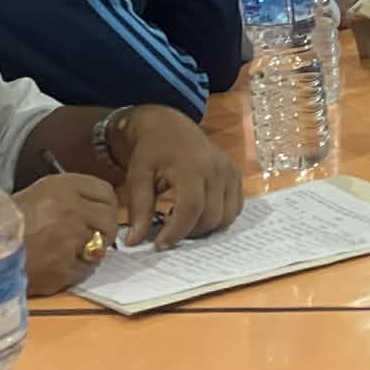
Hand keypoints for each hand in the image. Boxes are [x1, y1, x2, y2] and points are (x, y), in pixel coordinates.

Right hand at [15, 174, 120, 294]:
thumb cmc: (9, 225)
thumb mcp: (39, 196)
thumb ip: (72, 198)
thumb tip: (101, 210)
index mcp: (61, 186)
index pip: (105, 192)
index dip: (106, 206)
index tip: (100, 216)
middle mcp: (69, 208)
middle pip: (109, 219)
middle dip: (103, 232)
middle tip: (89, 240)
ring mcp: (68, 238)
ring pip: (100, 246)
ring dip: (89, 252)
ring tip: (65, 253)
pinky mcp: (64, 265)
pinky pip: (86, 269)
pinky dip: (76, 271)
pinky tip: (56, 267)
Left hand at [112, 105, 244, 248]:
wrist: (169, 124)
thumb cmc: (150, 150)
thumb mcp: (137, 177)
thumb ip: (139, 209)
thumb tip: (134, 242)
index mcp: (191, 167)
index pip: (191, 209)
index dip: (177, 232)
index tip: (159, 245)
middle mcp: (216, 169)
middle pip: (211, 217)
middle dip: (189, 232)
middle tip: (168, 230)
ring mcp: (229, 171)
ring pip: (226, 216)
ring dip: (205, 227)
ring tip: (182, 219)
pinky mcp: (235, 174)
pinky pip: (235, 207)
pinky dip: (219, 217)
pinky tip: (198, 211)